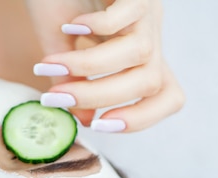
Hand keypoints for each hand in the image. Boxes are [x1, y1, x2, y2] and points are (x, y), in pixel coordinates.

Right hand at [26, 0, 184, 131]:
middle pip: (150, 83)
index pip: (168, 97)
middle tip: (55, 98)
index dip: (143, 118)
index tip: (99, 125)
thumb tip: (84, 118)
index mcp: (138, 59)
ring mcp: (146, 12)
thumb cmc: (58, 4)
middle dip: (98, 97)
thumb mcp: (62, 50)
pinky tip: (70, 26)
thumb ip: (73, 82)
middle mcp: (149, 37)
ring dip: (87, 67)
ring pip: (140, 53)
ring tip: (48, 65)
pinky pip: (129, 14)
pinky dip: (96, 28)